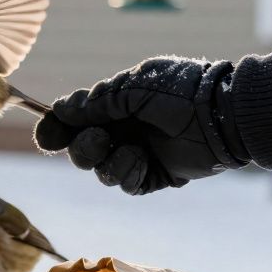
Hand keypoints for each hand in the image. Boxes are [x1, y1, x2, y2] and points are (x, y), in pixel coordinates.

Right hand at [33, 58, 249, 194]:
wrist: (223, 115)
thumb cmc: (182, 91)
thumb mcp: (136, 87)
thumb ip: (98, 101)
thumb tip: (61, 109)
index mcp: (115, 105)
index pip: (74, 120)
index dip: (56, 129)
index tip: (48, 137)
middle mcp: (122, 130)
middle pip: (80, 150)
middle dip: (82, 148)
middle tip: (99, 139)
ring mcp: (137, 154)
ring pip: (100, 171)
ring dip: (106, 162)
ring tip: (131, 150)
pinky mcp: (154, 176)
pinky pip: (126, 184)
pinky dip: (128, 173)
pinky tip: (142, 160)